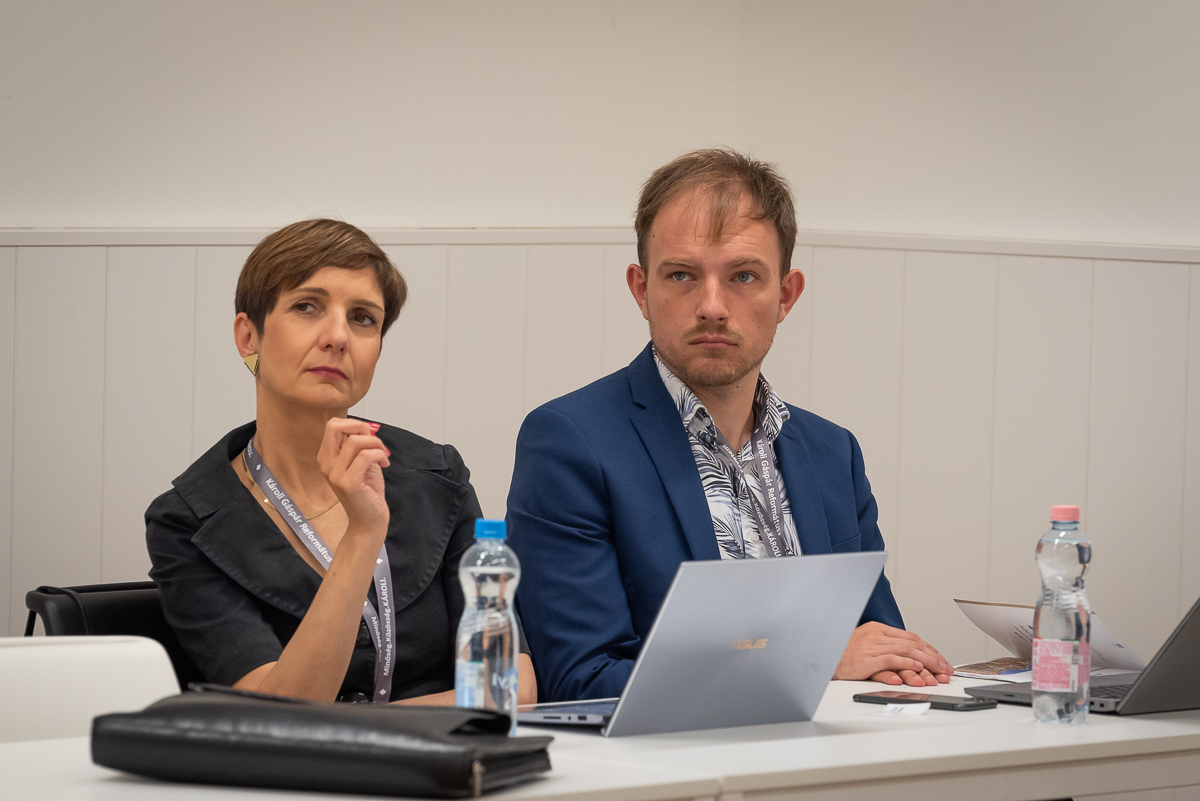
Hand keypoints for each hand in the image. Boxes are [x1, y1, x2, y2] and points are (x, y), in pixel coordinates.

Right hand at [316, 417, 390, 538]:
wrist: (368, 521)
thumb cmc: (367, 492)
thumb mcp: (361, 462)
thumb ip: (360, 444)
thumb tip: (367, 427)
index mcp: (326, 458)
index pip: (332, 425)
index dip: (354, 424)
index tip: (369, 435)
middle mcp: (326, 464)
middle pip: (335, 426)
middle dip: (360, 427)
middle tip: (374, 441)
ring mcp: (335, 474)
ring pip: (355, 440)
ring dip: (376, 444)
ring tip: (382, 456)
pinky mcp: (349, 483)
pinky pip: (365, 456)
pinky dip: (379, 454)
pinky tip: (384, 463)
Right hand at [834, 621, 952, 686]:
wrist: (823, 656)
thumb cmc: (843, 654)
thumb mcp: (866, 644)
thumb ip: (885, 647)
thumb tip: (907, 656)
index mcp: (878, 629)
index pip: (910, 637)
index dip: (929, 649)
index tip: (941, 660)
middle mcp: (876, 635)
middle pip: (912, 644)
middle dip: (933, 657)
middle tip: (946, 668)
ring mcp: (871, 646)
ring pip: (906, 651)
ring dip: (925, 663)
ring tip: (938, 672)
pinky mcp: (866, 659)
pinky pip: (891, 660)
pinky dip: (906, 664)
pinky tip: (917, 670)